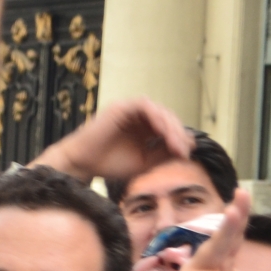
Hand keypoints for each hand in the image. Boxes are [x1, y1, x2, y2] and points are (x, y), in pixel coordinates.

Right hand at [33, 98, 190, 184]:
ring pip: (159, 110)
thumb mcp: (145, 161)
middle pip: (167, 117)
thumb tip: (188, 145)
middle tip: (183, 150)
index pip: (168, 127)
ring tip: (174, 143)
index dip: (180, 138)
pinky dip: (156, 117)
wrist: (83, 164)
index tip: (185, 154)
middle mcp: (137, 117)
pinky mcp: (121, 107)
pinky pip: (145, 105)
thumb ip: (164, 153)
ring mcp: (129, 110)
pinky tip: (161, 132)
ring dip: (170, 126)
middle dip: (178, 133)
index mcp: (143, 128)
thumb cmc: (109, 164)